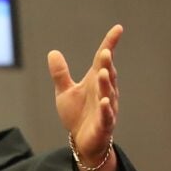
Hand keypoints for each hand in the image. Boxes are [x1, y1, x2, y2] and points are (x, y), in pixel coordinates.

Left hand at [48, 24, 122, 162]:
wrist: (82, 141)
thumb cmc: (77, 114)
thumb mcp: (65, 92)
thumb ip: (61, 74)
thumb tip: (53, 52)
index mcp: (95, 82)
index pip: (103, 60)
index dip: (110, 44)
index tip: (117, 29)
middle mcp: (104, 91)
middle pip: (106, 75)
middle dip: (106, 64)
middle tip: (105, 52)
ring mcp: (106, 107)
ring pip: (108, 93)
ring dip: (105, 83)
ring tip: (102, 72)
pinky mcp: (104, 124)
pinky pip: (106, 115)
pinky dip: (106, 109)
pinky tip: (104, 102)